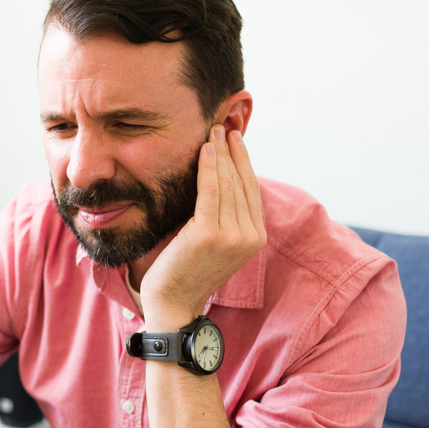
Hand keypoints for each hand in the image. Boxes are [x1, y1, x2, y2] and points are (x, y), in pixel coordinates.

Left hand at [141, 125, 264, 326]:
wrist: (173, 302)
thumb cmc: (186, 270)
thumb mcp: (214, 241)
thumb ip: (224, 216)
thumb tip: (221, 180)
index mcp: (255, 238)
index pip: (251, 190)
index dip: (243, 161)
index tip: (234, 138)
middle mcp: (250, 237)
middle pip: (242, 183)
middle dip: (232, 151)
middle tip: (222, 125)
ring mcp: (232, 236)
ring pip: (227, 184)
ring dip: (220, 153)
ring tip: (212, 131)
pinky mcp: (210, 233)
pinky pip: (210, 191)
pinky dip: (209, 167)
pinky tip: (205, 149)